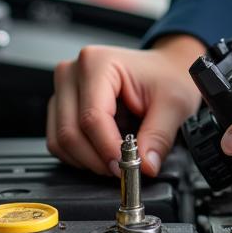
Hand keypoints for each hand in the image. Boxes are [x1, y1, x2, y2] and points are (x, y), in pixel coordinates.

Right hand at [47, 34, 205, 177]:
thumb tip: (146, 165)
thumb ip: (158, 136)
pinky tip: (103, 153)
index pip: (92, 117)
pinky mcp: (60, 107)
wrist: (163, 70)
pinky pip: (58, 142)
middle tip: (123, 169)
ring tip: (116, 160)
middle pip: (70, 132)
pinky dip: (79, 157)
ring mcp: (62, 90)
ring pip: (60, 141)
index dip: (108, 149)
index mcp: (97, 63)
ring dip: (87, 161)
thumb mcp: (173, 103)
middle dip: (98, 159)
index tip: (126, 167)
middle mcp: (72, 73)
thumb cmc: (166, 77)